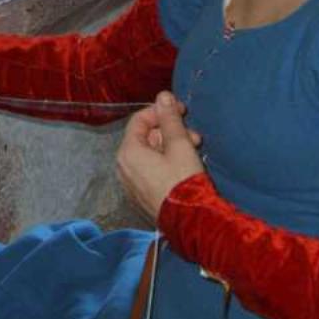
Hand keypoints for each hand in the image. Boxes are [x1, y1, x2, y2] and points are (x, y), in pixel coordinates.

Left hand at [116, 91, 205, 221]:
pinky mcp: (142, 195)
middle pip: (146, 137)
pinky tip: (186, 164)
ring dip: (172, 146)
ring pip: (151, 153)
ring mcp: (131, 183)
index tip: (181, 110)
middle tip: (194, 135)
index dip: (161, 111)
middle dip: (171, 131)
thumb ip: (169, 118)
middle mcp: (124, 167)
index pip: (140, 119)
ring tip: (195, 149)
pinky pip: (151, 169)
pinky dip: (167, 162)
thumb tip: (162, 96)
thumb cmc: (182, 180)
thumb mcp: (179, 144)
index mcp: (128, 152)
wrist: (189, 221)